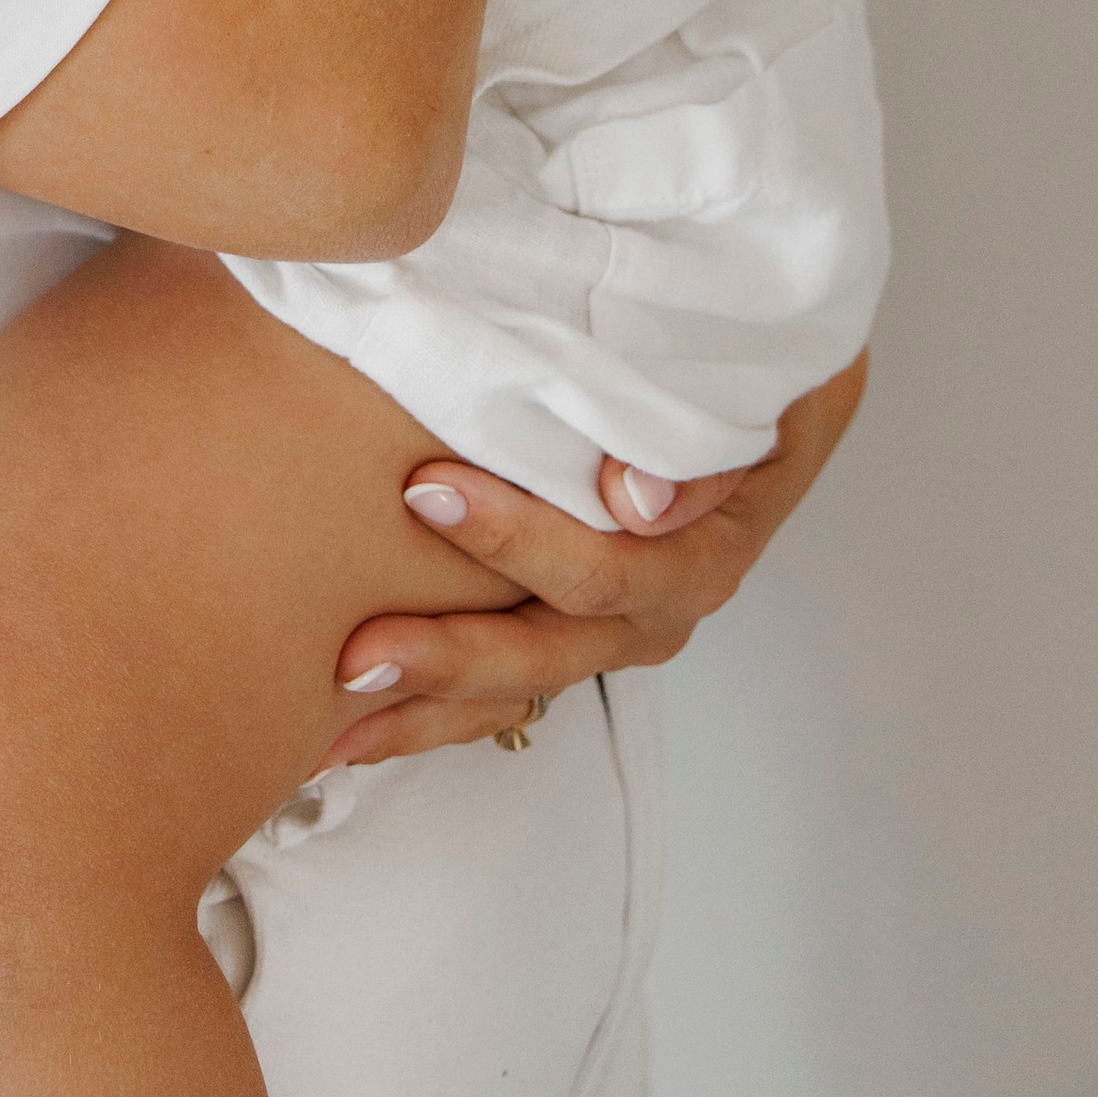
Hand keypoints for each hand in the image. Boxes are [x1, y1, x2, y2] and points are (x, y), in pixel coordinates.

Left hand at [323, 354, 867, 768]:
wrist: (761, 386)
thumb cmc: (741, 366)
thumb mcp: (750, 384)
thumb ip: (699, 445)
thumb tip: (634, 503)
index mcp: (704, 550)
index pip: (607, 567)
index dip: (513, 540)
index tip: (423, 487)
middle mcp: (660, 606)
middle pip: (550, 648)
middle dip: (452, 654)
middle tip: (359, 652)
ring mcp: (615, 626)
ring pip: (521, 686)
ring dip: (430, 707)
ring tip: (336, 730)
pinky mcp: (571, 628)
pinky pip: (507, 689)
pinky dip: (436, 709)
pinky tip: (354, 727)